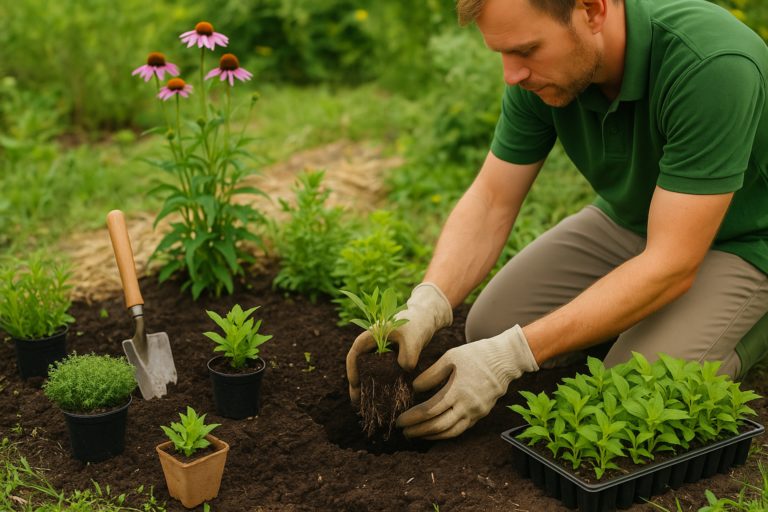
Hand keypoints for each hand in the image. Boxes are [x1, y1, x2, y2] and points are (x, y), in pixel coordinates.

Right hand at [346, 282, 451, 403]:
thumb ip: (408, 356)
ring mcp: (382, 352)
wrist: (428, 317)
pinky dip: (381, 384)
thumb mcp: (413, 339)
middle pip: (360, 366)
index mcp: (371, 336)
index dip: (352, 371)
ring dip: (369, 386)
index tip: (355, 386)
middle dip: (358, 385)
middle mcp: (373, 345)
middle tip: (358, 404)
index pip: (354, 355)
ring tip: (368, 405)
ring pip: (370, 371)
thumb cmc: (417, 322)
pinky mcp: (391, 358)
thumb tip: (404, 371)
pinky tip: (385, 397)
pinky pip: (382, 372)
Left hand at [396, 324, 537, 439]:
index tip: (400, 420)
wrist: (505, 359)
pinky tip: (435, 431)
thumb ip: (431, 374)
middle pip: (439, 426)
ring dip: (432, 435)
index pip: (430, 410)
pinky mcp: (481, 414)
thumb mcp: (451, 357)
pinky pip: (461, 429)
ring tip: (417, 435)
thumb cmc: (475, 355)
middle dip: (419, 430)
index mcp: (458, 390)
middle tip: (404, 432)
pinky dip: (446, 433)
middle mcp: (468, 406)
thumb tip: (415, 388)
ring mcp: (476, 412)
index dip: (413, 418)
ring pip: (451, 432)